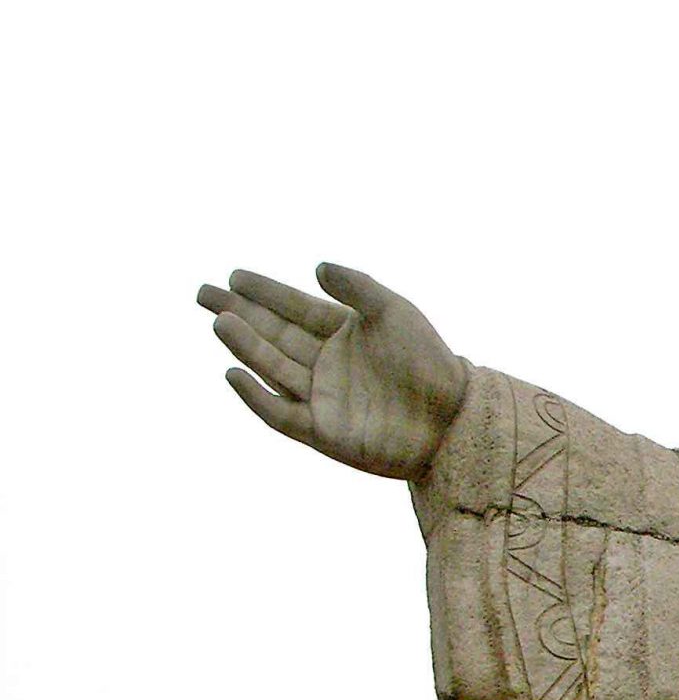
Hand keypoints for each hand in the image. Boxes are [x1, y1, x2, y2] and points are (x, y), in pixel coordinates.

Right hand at [196, 263, 468, 479]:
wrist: (453, 418)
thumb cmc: (429, 363)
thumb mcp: (394, 312)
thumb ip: (357, 287)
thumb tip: (316, 267)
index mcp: (345, 333)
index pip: (294, 308)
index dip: (265, 292)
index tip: (233, 275)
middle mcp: (328, 364)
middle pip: (273, 335)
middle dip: (239, 313)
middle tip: (203, 292)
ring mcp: (323, 398)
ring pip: (273, 368)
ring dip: (245, 346)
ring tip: (220, 320)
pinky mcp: (323, 431)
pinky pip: (280, 413)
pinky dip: (256, 396)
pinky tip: (234, 373)